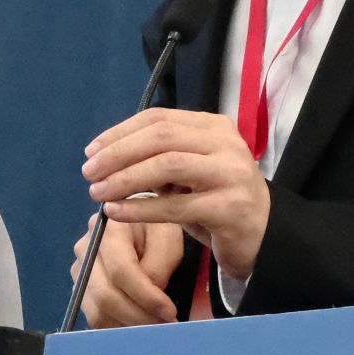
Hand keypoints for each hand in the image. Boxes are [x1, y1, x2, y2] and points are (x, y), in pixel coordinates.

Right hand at [69, 213, 182, 327]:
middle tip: (165, 325)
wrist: (140, 224)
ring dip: (129, 325)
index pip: (121, 271)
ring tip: (154, 324)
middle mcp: (85, 249)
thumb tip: (149, 301)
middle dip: (138, 316)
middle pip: (105, 296)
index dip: (145, 296)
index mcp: (108, 229)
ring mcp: (80, 271)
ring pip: (98, 312)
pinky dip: (119, 325)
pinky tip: (139, 320)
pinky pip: (96, 317)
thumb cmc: (157, 228)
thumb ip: (158, 266)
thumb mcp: (167, 238)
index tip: (169, 312)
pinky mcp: (81, 288)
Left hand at [81, 108, 270, 279]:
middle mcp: (225, 143)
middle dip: (118, 153)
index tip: (91, 151)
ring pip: (168, 166)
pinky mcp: (230, 208)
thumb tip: (105, 157)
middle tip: (89, 172)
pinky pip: (176, 206)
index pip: (158, 118)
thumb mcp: (188, 172)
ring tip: (97, 193)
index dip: (120, 132)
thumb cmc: (216, 201)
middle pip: (161, 137)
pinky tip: (116, 212)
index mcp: (213, 126)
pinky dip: (141, 208)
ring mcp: (231, 174)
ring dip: (125, 179)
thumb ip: (158, 157)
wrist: (264, 236)